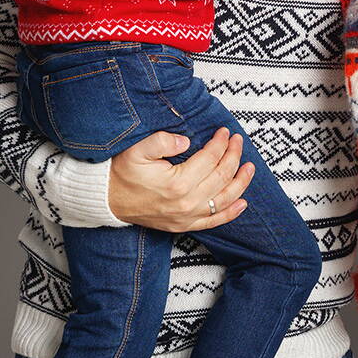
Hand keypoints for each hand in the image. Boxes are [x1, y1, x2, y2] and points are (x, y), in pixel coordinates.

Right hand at [108, 127, 255, 231]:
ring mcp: (186, 217)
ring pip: (224, 199)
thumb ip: (162, 141)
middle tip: (238, 140)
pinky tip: (243, 203)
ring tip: (250, 167)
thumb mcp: (138, 150)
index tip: (225, 131)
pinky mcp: (183, 226)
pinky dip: (231, 212)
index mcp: (177, 182)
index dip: (221, 142)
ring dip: (240, 182)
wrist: (107, 199)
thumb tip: (186, 141)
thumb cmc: (122, 172)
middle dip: (233, 155)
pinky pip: (213, 222)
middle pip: (221, 176)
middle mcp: (186, 203)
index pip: (211, 158)